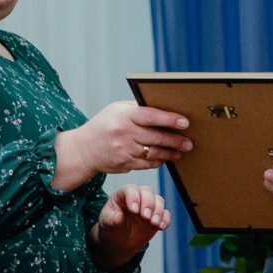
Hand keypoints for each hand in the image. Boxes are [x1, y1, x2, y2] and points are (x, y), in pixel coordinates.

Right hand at [52, 101, 192, 189]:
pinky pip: (147, 164)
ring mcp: (124, 150)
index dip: (170, 119)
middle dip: (176, 140)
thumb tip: (164, 108)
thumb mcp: (116, 110)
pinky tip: (167, 157)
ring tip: (181, 150)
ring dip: (170, 153)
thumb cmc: (103, 125)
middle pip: (156, 137)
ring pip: (154, 152)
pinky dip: (159, 161)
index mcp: (123, 115)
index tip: (185, 122)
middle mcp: (123, 133)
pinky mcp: (125, 164)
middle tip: (189, 142)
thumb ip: (138, 108)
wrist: (83, 149)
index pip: (151, 116)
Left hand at [89, 184, 169, 267]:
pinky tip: (160, 227)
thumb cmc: (111, 228)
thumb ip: (111, 219)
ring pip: (159, 200)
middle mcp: (137, 197)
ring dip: (158, 211)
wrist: (119, 242)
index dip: (133, 197)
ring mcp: (148, 206)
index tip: (133, 210)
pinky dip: (165, 220)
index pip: (130, 189)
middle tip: (145, 217)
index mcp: (122, 195)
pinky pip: (166, 214)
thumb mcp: (106, 224)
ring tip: (153, 223)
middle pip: (147, 191)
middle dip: (148, 203)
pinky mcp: (157, 216)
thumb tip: (118, 217)